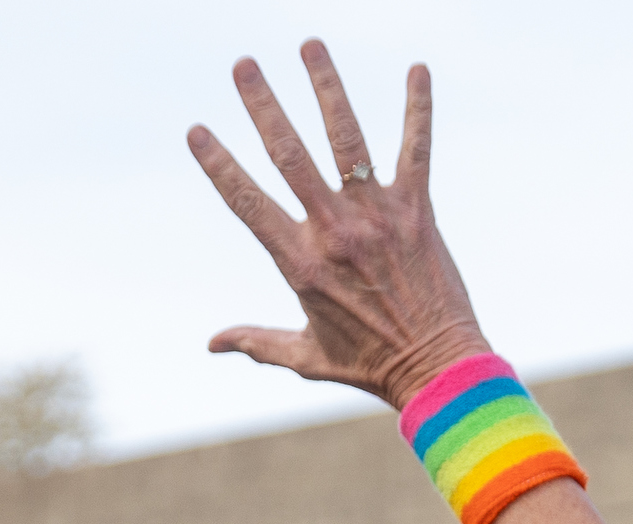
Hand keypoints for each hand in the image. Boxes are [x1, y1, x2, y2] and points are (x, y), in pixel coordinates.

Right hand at [190, 45, 486, 410]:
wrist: (436, 370)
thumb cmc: (370, 366)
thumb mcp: (306, 357)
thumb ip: (257, 342)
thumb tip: (212, 343)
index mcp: (300, 263)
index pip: (248, 202)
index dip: (219, 165)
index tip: (197, 131)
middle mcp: (334, 231)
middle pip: (290, 155)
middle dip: (264, 106)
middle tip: (244, 64)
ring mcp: (377, 216)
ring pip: (346, 139)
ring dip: (327, 87)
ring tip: (310, 44)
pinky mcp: (417, 211)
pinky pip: (416, 149)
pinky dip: (418, 108)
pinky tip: (418, 69)